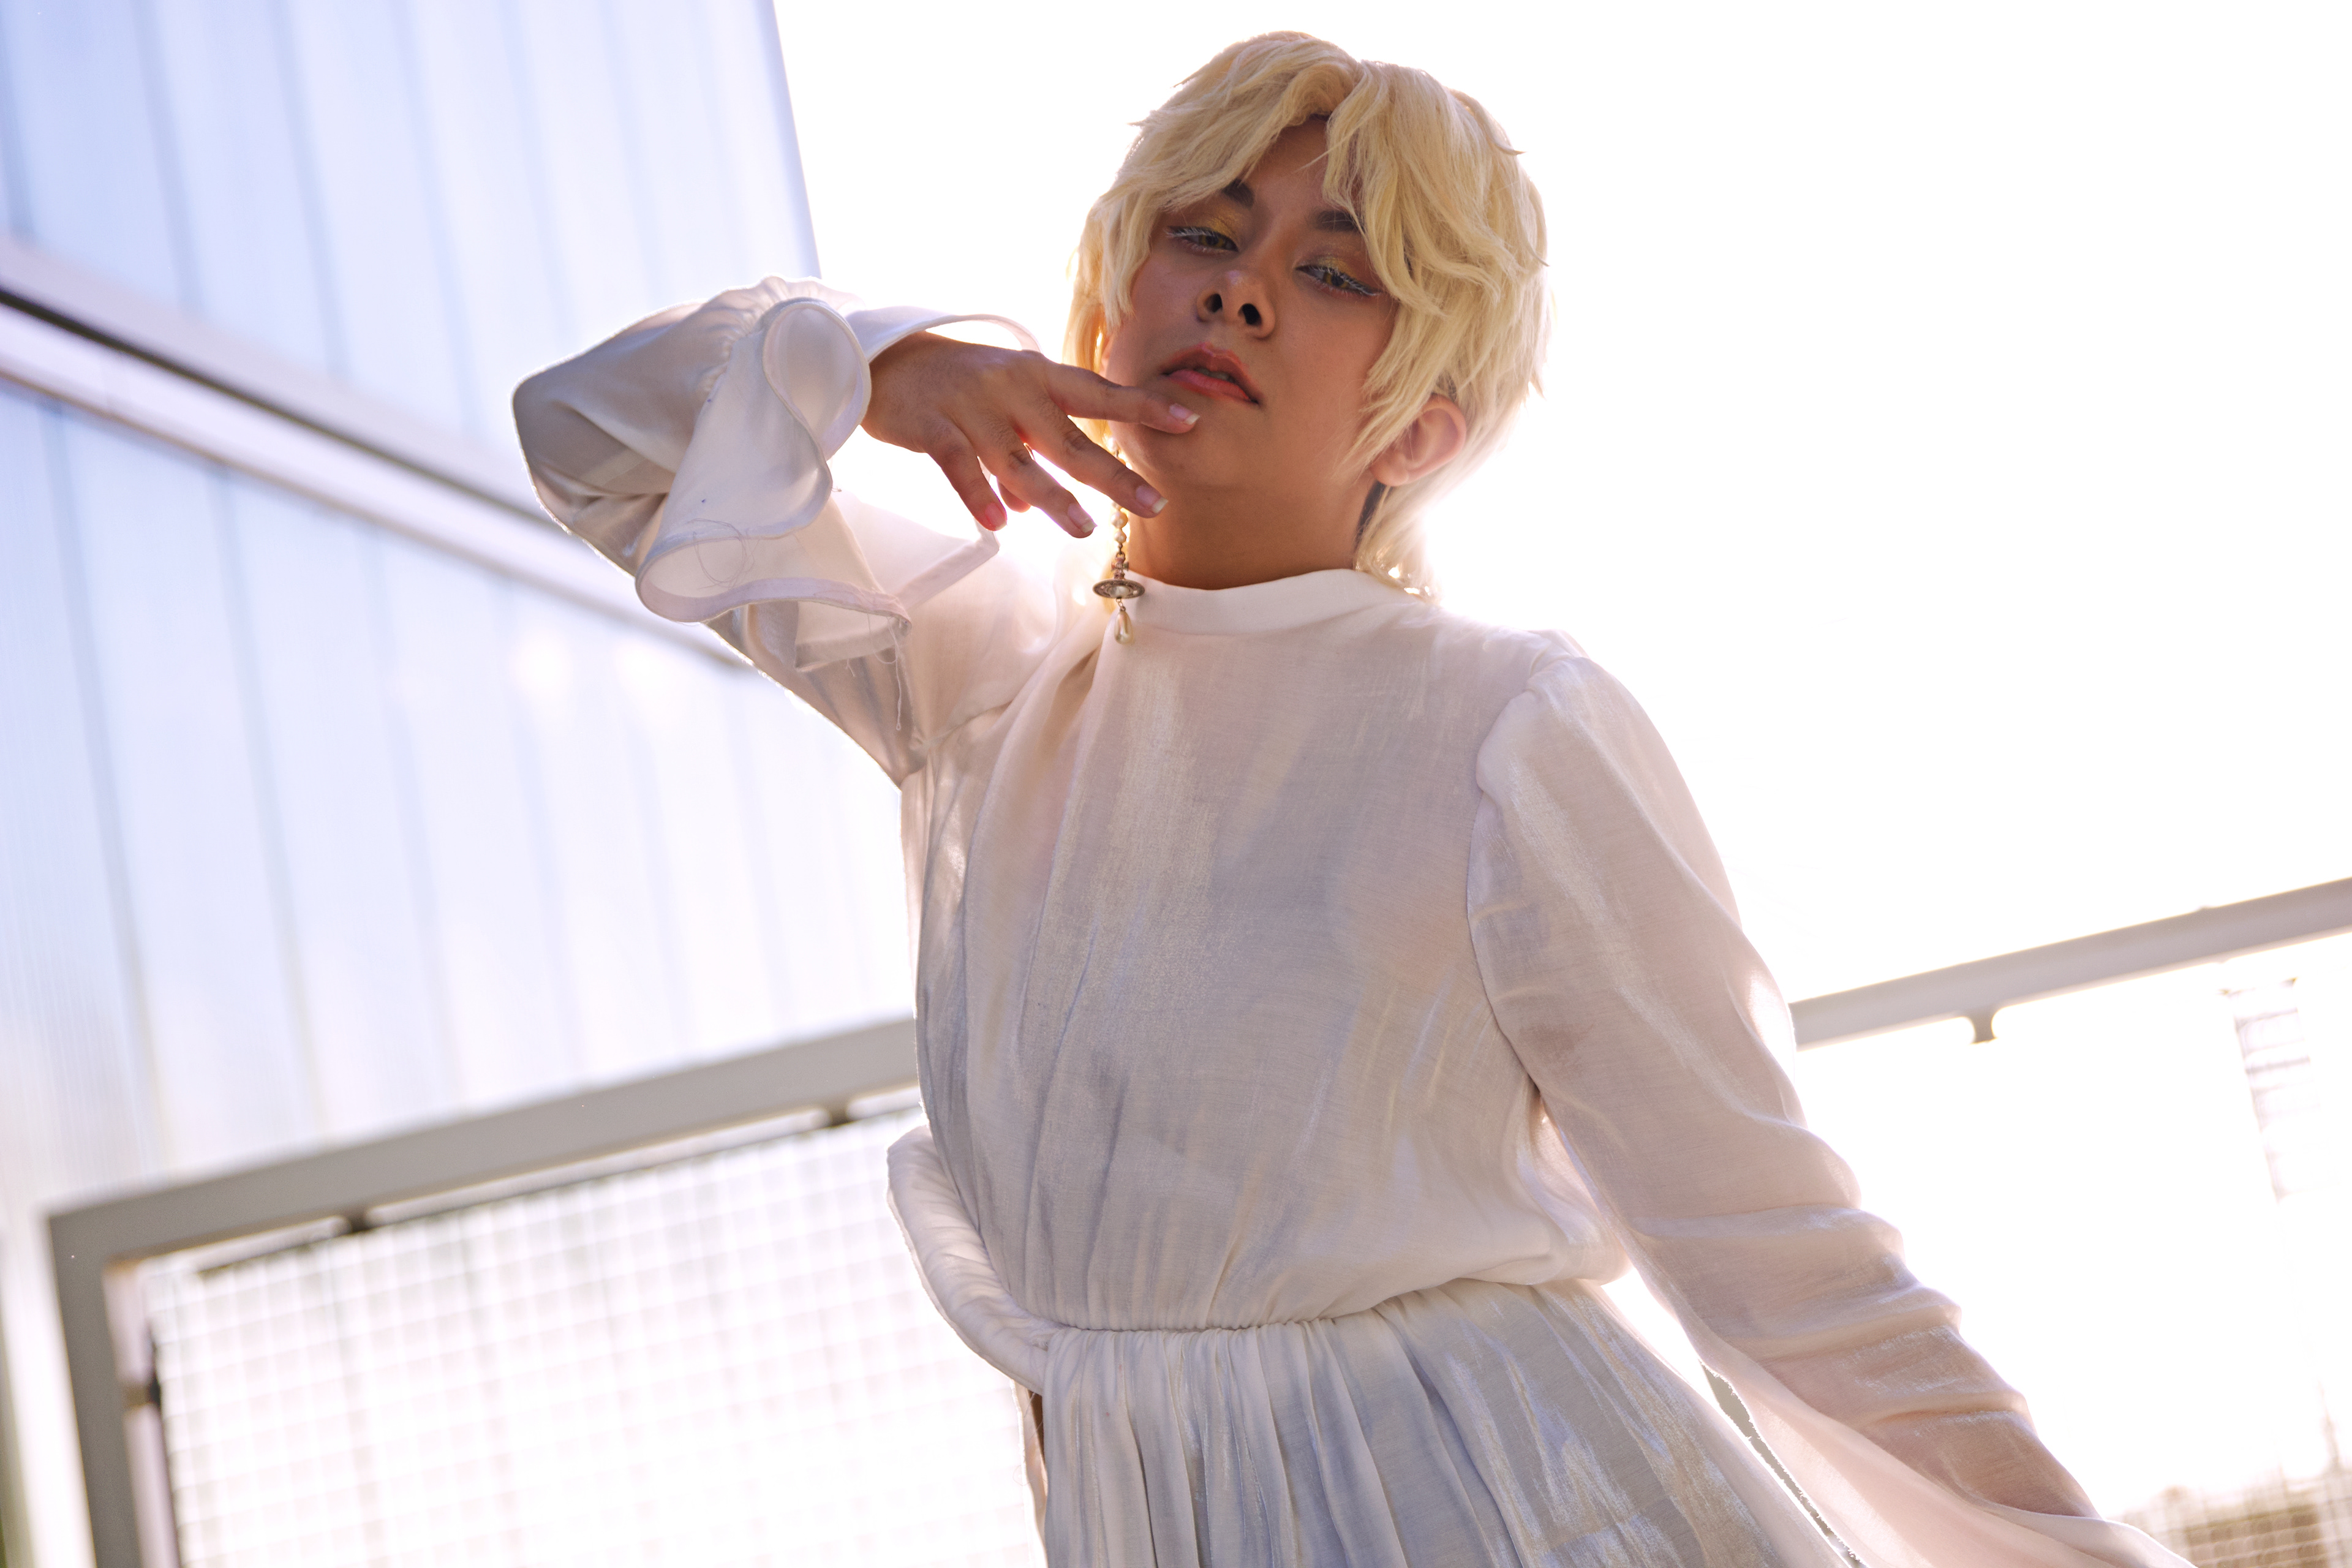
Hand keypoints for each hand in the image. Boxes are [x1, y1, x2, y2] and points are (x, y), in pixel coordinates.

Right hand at [861, 332, 1196, 535]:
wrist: (883, 359)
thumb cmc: (955, 387)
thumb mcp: (1000, 409)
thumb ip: (1021, 454)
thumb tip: (1031, 508)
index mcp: (1036, 375)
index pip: (1099, 393)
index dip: (1144, 407)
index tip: (1190, 420)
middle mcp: (1012, 387)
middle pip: (1070, 437)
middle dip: (1114, 474)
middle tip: (1154, 504)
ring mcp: (973, 407)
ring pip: (1019, 459)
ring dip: (1054, 496)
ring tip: (1084, 528)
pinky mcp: (933, 426)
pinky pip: (959, 465)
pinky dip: (979, 494)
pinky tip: (1000, 523)